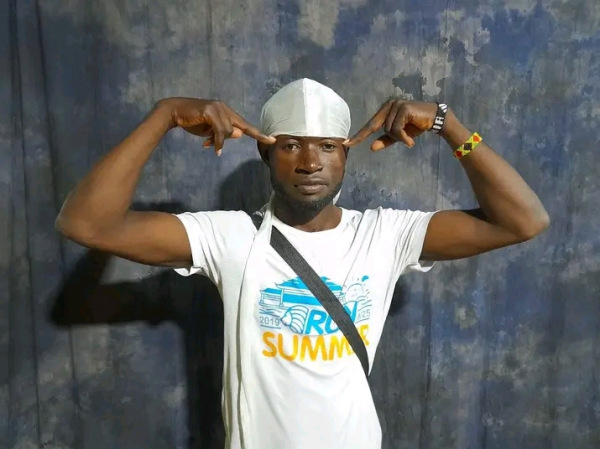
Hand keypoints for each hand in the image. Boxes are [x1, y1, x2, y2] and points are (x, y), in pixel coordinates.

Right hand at [158, 97, 274, 154]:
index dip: (258, 133)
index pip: (245, 124)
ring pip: (228, 131)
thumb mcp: (210, 130)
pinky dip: (217, 141)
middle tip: (211, 141)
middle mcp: (224, 107)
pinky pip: (220, 131)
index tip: (272, 140)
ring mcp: (218, 107)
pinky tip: (212, 147)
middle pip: (238, 128)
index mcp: (226, 111)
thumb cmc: (192, 121)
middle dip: (227, 138)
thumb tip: (239, 134)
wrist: (174, 112)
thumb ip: (224, 132)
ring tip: (206, 141)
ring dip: (218, 140)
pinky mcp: (210, 111)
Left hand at [344, 100, 437, 150]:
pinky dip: (403, 137)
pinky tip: (411, 140)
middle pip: (376, 126)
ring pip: (388, 130)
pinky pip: (396, 129)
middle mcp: (389, 105)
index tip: (347, 143)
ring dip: (399, 138)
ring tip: (408, 138)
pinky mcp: (403, 108)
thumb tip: (371, 148)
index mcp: (385, 110)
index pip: (370, 124)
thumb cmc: (416, 126)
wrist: (434, 120)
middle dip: (373, 137)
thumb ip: (386, 140)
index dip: (359, 135)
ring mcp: (396, 105)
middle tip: (356, 144)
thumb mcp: (399, 136)